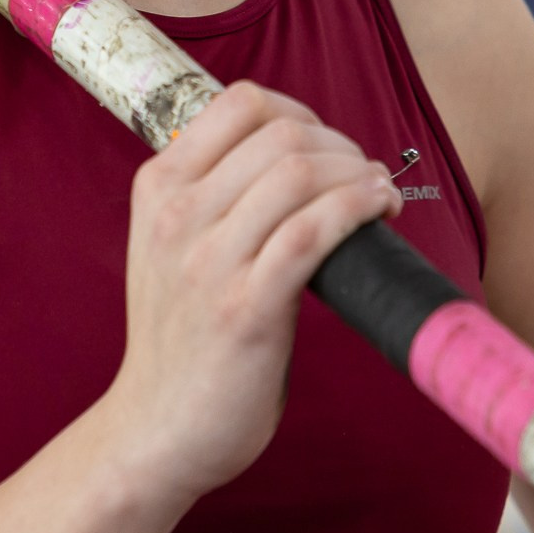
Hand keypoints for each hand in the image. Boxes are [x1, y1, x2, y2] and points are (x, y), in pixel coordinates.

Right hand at [98, 81, 400, 505]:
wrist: (155, 429)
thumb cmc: (179, 338)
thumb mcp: (168, 247)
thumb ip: (210, 197)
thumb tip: (295, 155)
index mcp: (157, 188)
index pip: (239, 103)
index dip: (299, 111)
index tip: (325, 144)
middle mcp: (177, 215)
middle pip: (282, 133)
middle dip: (339, 144)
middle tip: (361, 176)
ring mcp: (208, 262)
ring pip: (302, 173)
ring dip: (358, 174)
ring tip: (377, 195)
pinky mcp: (246, 308)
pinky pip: (314, 231)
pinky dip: (358, 209)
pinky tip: (378, 213)